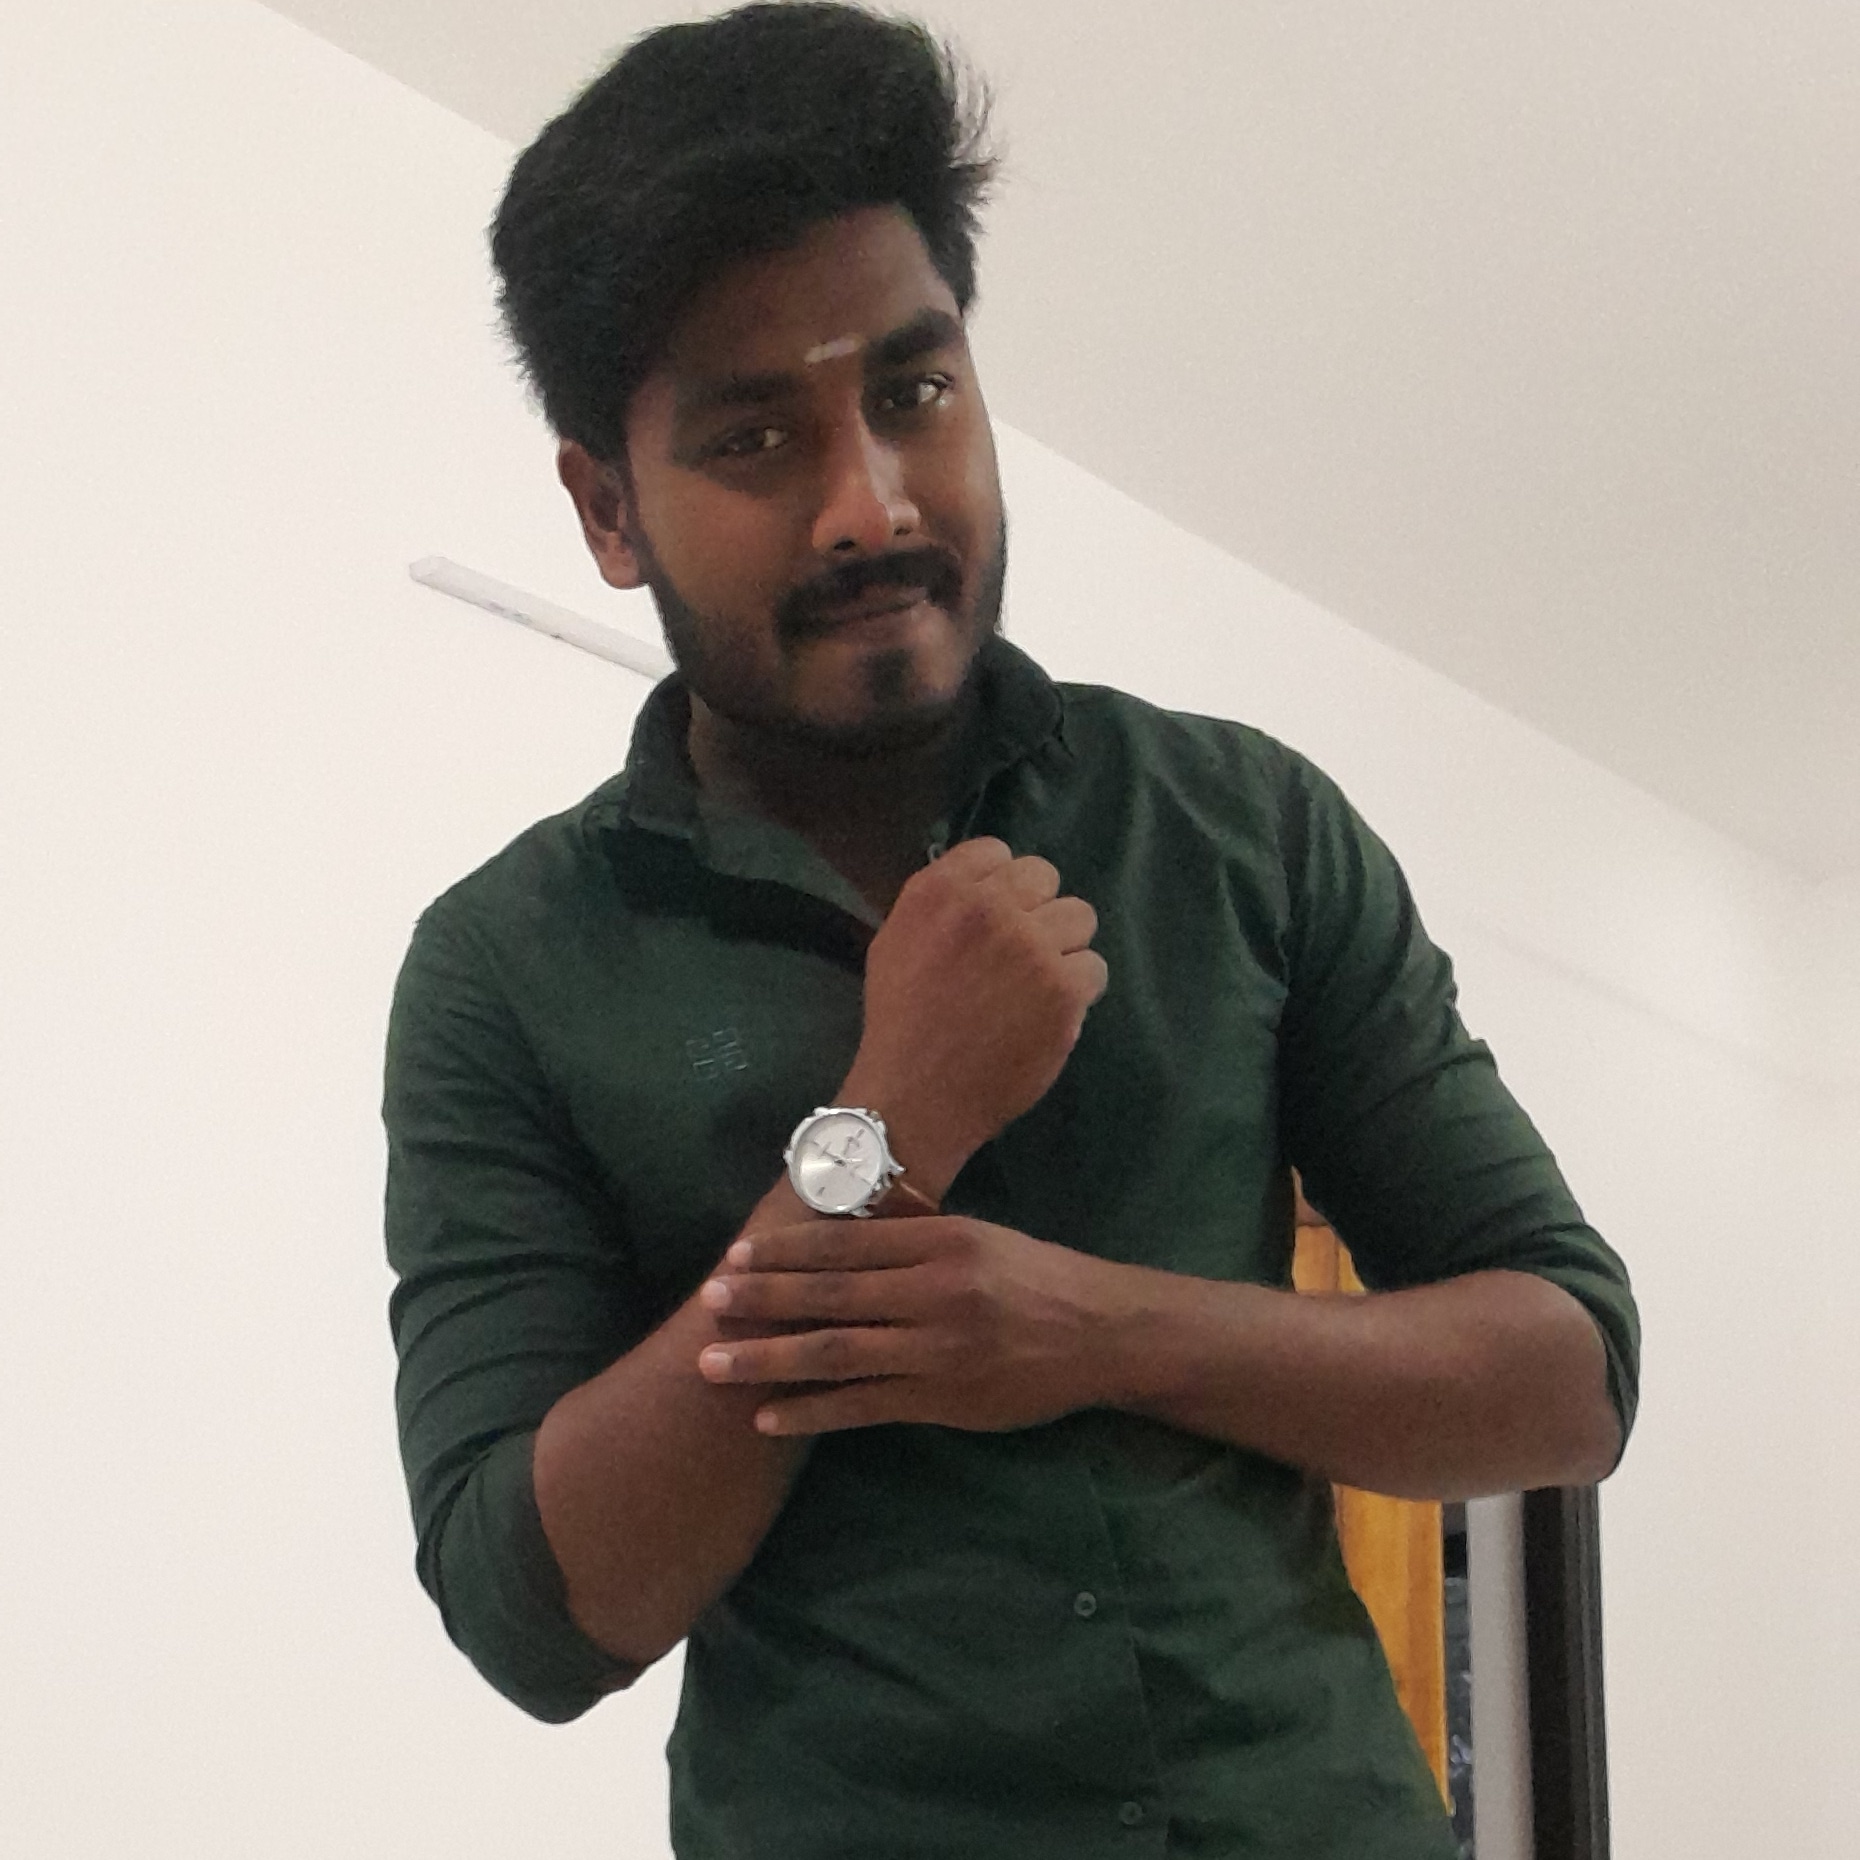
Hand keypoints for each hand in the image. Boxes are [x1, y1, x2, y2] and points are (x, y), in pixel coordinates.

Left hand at [693, 1217, 1127, 1435]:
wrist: (1102, 1333)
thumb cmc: (1032, 1277)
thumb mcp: (977, 1234)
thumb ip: (913, 1221)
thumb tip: (850, 1190)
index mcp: (940, 1240)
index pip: (846, 1242)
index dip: (784, 1249)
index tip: (736, 1254)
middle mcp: (935, 1290)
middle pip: (831, 1293)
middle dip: (762, 1298)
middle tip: (707, 1300)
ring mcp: (938, 1349)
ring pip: (837, 1353)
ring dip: (767, 1358)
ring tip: (713, 1363)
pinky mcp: (943, 1399)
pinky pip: (863, 1407)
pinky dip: (811, 1412)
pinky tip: (766, 1418)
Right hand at [842, 838, 1108, 1195]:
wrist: (916, 1095)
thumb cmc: (901, 1022)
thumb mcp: (897, 941)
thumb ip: (943, 904)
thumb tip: (988, 883)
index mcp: (940, 891)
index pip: (998, 851)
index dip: (1002, 887)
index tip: (996, 918)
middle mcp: (988, 907)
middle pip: (1045, 877)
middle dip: (1035, 911)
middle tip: (1019, 953)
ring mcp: (1031, 947)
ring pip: (1080, 917)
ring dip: (1063, 946)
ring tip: (1039, 982)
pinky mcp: (1064, 989)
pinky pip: (1094, 967)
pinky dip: (1078, 991)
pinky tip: (1050, 1012)